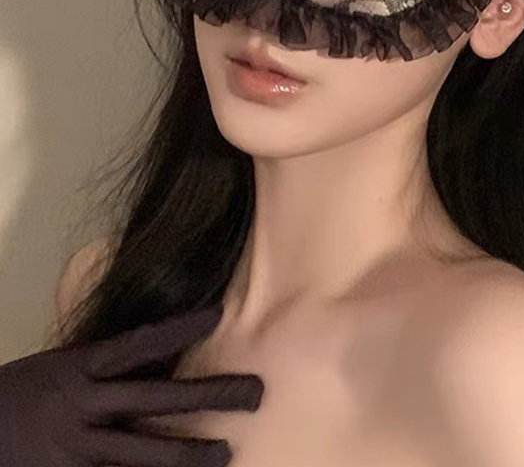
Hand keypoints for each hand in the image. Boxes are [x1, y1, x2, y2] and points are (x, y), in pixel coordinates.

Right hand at [0, 302, 263, 466]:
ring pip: (142, 454)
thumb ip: (108, 364)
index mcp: (80, 368)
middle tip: (255, 392)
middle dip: (209, 395)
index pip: (138, 344)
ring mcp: (74, 451)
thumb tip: (167, 351)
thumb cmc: (25, 394)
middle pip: (155, 399)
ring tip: (227, 453)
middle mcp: (82, 406)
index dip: (178, 329)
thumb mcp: (62, 367)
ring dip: (189, 456)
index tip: (218, 314)